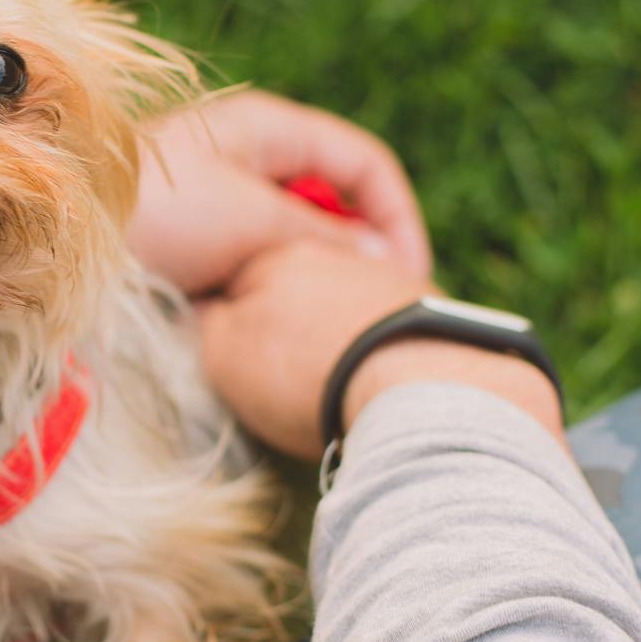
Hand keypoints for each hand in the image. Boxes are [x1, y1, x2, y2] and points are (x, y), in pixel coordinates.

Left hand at [128, 90, 431, 295]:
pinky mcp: (190, 237)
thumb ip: (327, 239)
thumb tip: (382, 264)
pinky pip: (254, 256)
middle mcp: (244, 154)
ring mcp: (216, 195)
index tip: (407, 277)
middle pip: (330, 198)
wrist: (65, 242)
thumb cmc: (160, 220)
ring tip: (324, 315)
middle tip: (372, 304)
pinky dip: (275, 283)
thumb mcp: (256, 224)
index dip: (394, 217)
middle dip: (358, 249)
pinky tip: (272, 318)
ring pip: (292, 233)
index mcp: (266, 128)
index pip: (361, 163)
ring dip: (315, 271)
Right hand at [199, 242, 562, 460]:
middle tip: (290, 380)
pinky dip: (378, 349)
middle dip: (290, 325)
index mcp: (276, 255)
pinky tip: (377, 383)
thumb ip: (212, 326)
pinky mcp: (429, 306)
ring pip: (343, 306)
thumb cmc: (308, 374)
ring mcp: (385, 276)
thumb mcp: (227, 358)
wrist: (414, 388)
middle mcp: (334, 253)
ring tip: (338, 386)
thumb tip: (212, 310)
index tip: (245, 364)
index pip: (238, 283)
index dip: (234, 327)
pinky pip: (386, 326)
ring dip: (337, 337)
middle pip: (295, 290)